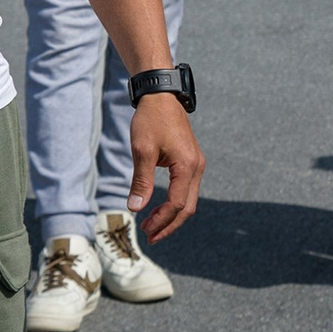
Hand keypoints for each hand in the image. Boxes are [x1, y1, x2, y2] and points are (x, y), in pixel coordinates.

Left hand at [125, 90, 204, 241]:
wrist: (160, 95)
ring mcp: (196, 163)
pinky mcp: (191, 160)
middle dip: (169, 224)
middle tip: (150, 236)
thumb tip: (135, 208)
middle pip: (187, 207)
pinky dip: (175, 202)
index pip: (177, 203)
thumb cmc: (151, 120)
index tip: (145, 230)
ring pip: (189, 199)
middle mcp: (197, 167)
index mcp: (187, 166)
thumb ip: (141, 181)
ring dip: (171, 215)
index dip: (161, 220)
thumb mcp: (142, 150)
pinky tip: (159, 207)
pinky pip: (186, 189)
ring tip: (151, 225)